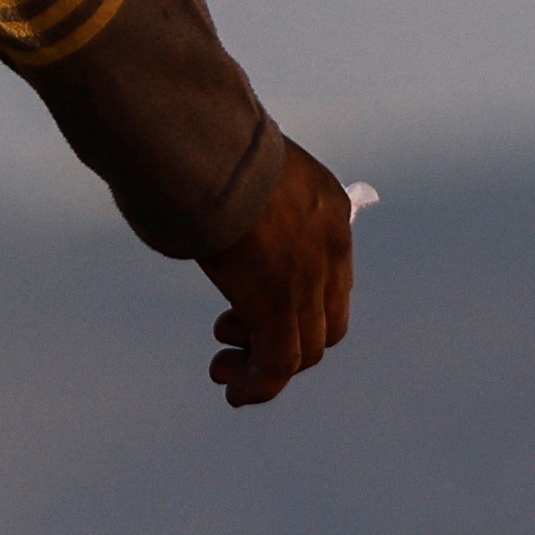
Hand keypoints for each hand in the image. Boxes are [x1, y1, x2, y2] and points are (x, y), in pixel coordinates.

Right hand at [205, 147, 357, 408]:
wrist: (201, 142)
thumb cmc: (205, 145)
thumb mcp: (245, 167)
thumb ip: (249, 197)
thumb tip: (214, 205)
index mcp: (330, 208)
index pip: (334, 279)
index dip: (300, 308)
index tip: (255, 309)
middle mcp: (331, 246)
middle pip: (326, 322)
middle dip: (286, 341)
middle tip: (234, 335)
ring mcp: (308, 276)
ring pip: (305, 349)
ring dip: (266, 366)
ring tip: (224, 364)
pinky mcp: (277, 302)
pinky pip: (279, 362)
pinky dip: (260, 385)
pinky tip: (235, 391)